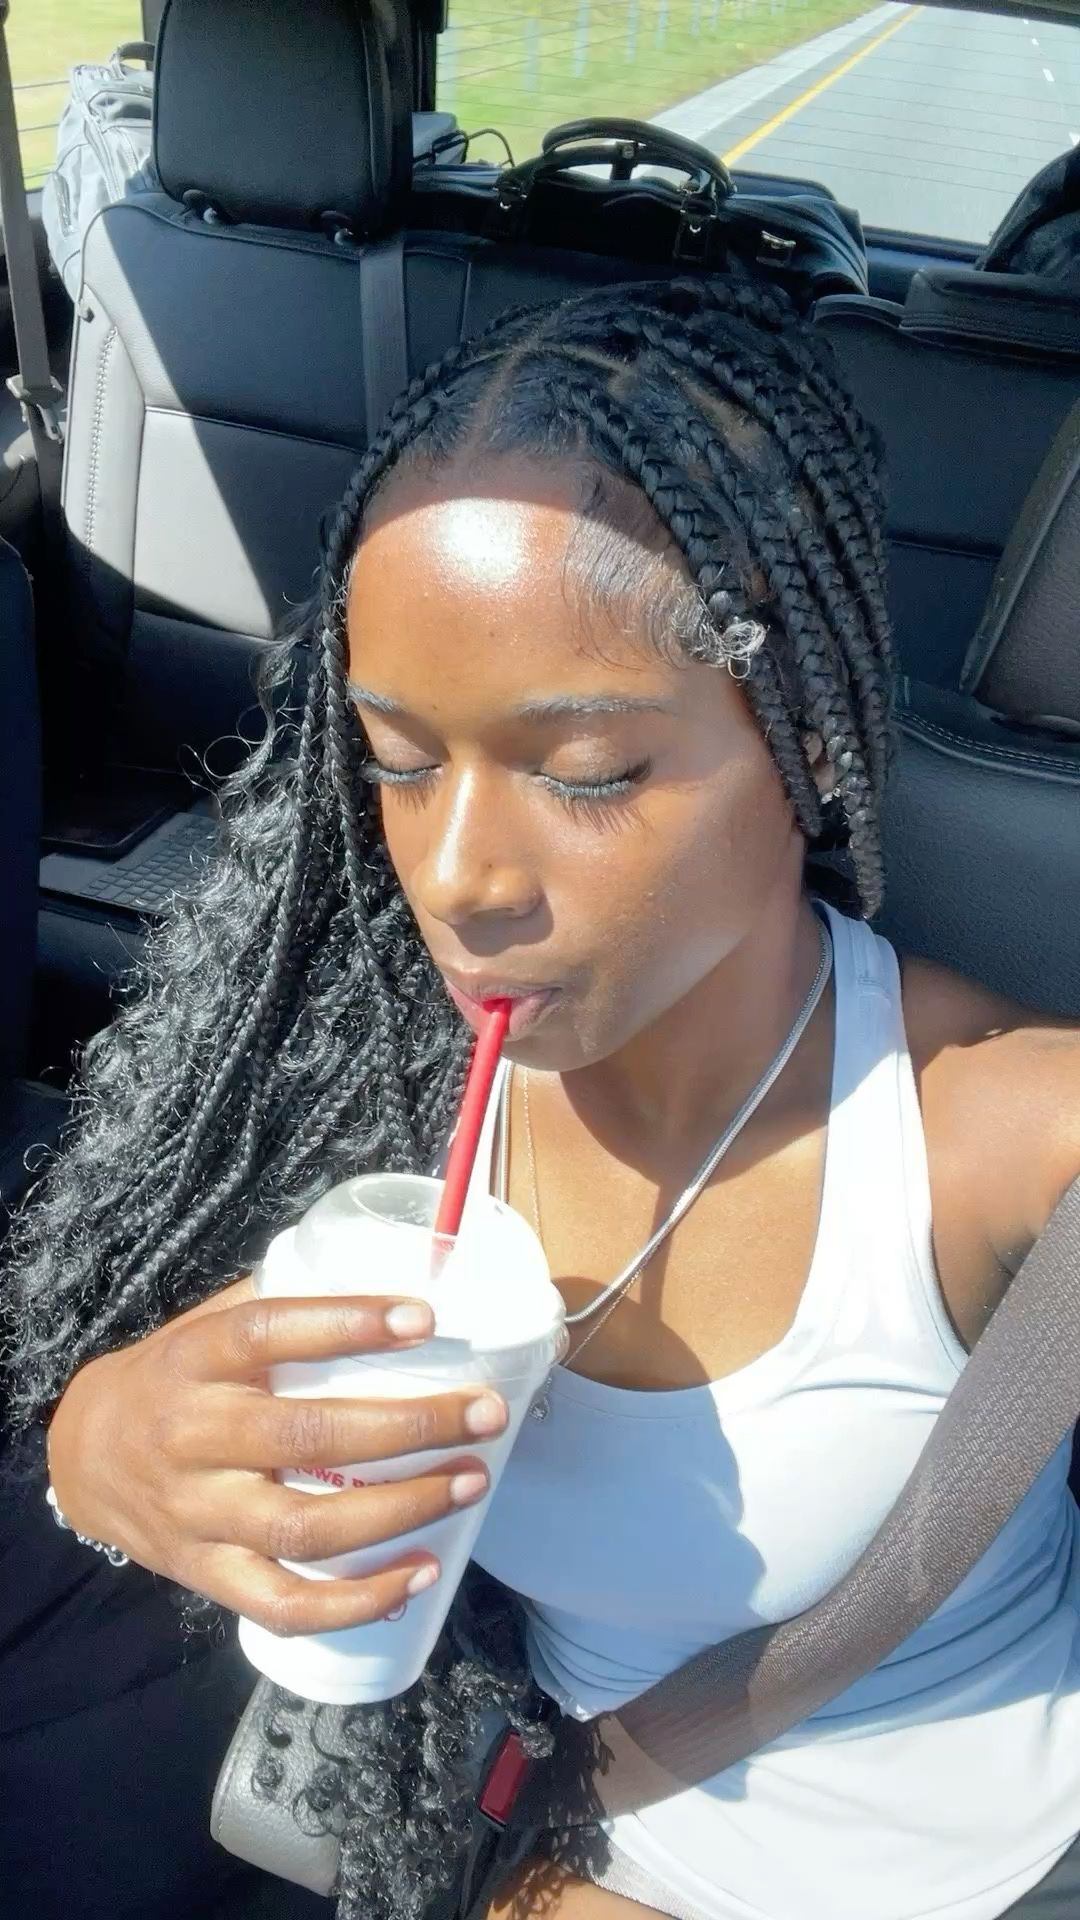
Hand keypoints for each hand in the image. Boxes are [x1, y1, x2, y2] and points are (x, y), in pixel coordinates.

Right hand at [46, 1275, 507, 1635]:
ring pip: (304, 1526)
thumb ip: (278, 1306)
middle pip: (306, 1435)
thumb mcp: (205, 1328)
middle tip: (483, 1412)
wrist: (82, 1459)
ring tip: (469, 1481)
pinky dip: (355, 1601)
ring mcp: (199, 1513)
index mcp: (195, 1359)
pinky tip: (419, 1575)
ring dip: (399, 1511)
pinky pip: (284, 1605)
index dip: (347, 1323)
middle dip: (408, 1426)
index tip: (424, 1317)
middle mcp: (193, 1436)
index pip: (269, 1331)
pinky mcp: (207, 1574)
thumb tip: (391, 1275)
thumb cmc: (173, 1380)